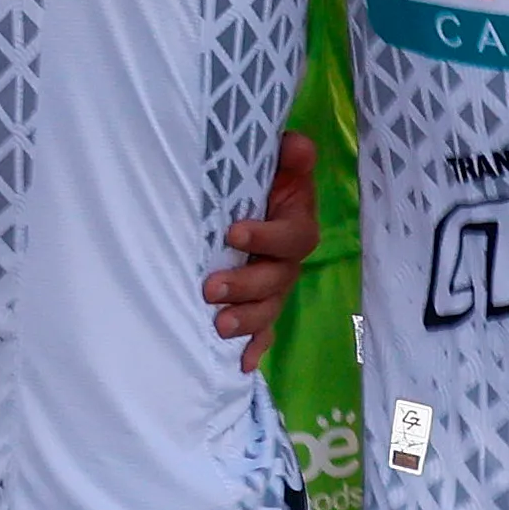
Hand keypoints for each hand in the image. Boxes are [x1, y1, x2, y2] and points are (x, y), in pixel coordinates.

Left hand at [206, 131, 321, 371]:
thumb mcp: (274, 164)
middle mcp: (288, 260)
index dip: (266, 237)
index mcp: (295, 225)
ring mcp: (275, 285)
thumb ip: (289, 156)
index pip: (291, 236)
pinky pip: (263, 329)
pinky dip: (255, 347)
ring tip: (218, 324)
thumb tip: (297, 145)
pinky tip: (242, 364)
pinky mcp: (259, 303)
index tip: (233, 233)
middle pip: (278, 279)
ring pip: (269, 308)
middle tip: (211, 288)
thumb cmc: (259, 182)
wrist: (250, 200)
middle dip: (246, 285)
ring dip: (247, 319)